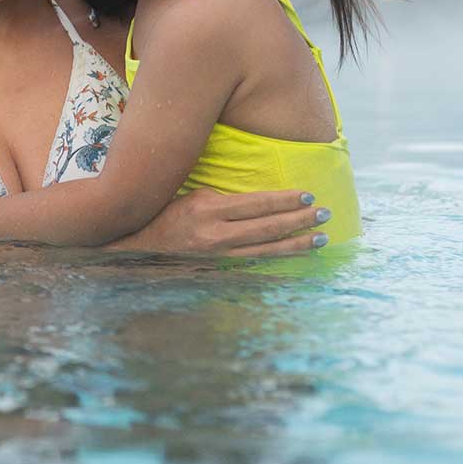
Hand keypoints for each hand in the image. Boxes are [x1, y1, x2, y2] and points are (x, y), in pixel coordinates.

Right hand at [110, 188, 332, 257]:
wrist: (136, 246)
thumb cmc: (165, 214)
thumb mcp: (192, 195)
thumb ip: (224, 199)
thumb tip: (262, 200)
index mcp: (207, 208)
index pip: (257, 204)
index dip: (285, 201)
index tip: (309, 196)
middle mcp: (214, 233)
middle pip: (267, 227)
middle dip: (299, 221)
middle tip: (326, 215)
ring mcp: (216, 254)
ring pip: (266, 250)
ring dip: (296, 244)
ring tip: (321, 238)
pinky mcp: (216, 267)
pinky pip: (254, 265)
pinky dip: (278, 261)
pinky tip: (296, 259)